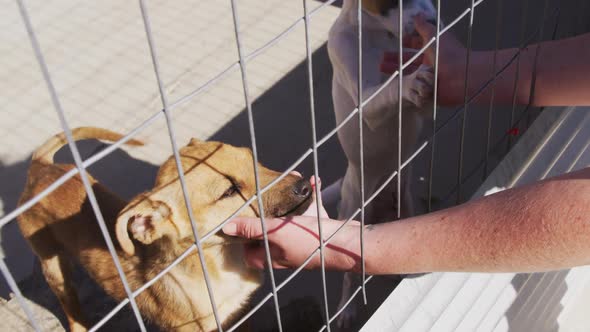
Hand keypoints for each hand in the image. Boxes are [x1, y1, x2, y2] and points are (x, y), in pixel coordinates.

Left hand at [222, 177, 361, 270]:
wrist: (347, 244)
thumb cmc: (309, 241)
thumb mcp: (275, 231)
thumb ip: (251, 229)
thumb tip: (225, 228)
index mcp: (272, 256)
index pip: (249, 252)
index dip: (242, 239)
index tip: (240, 219)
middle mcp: (285, 250)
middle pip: (269, 231)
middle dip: (268, 209)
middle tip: (263, 193)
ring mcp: (301, 240)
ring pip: (290, 217)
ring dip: (290, 199)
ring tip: (291, 180)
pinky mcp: (317, 229)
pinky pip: (310, 210)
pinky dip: (311, 196)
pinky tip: (313, 181)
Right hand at [380, 14, 469, 106]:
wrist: (459, 78)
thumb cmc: (448, 55)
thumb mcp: (434, 37)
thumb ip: (424, 27)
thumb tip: (417, 14)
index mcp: (433, 49)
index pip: (416, 45)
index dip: (406, 43)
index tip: (395, 43)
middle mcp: (429, 62)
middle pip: (409, 60)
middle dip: (395, 58)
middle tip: (381, 59)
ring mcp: (427, 76)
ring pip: (407, 72)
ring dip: (394, 69)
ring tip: (380, 68)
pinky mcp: (424, 89)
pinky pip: (410, 86)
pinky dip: (400, 83)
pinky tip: (390, 81)